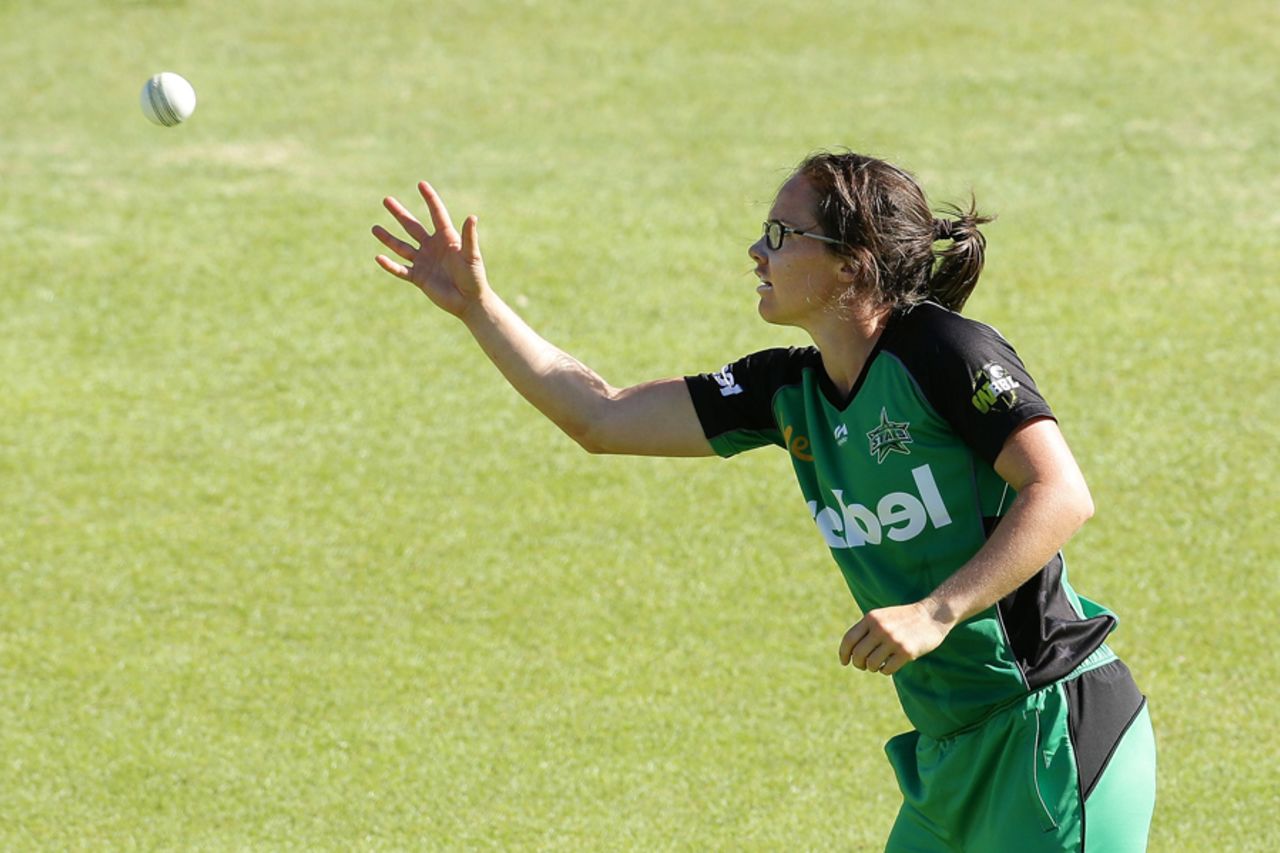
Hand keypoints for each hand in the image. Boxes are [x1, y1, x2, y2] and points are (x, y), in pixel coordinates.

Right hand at [372, 181, 487, 317]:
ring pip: (402, 247)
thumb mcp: (471, 256)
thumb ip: (469, 237)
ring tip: (374, 228)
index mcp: (447, 238)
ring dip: (388, 238)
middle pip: (412, 226)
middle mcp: (432, 246)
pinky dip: (390, 265)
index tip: (421, 184)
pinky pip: (400, 269)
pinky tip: (379, 257)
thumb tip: (472, 217)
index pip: (436, 214)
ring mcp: (423, 261)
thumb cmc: (474, 277)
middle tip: (386, 199)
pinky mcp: (418, 277)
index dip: (429, 199)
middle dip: (399, 213)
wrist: (469, 301)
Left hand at [838, 601, 951, 675]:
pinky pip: (887, 670)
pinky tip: (891, 665)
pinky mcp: (906, 652)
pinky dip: (885, 670)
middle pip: (858, 655)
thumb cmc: (904, 619)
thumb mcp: (882, 617)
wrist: (932, 615)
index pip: (849, 639)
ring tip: (879, 664)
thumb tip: (850, 652)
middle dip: (859, 664)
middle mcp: (880, 628)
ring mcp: (893, 640)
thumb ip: (867, 630)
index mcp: (871, 618)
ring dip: (873, 668)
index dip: (843, 653)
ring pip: (871, 664)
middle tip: (864, 666)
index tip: (844, 662)